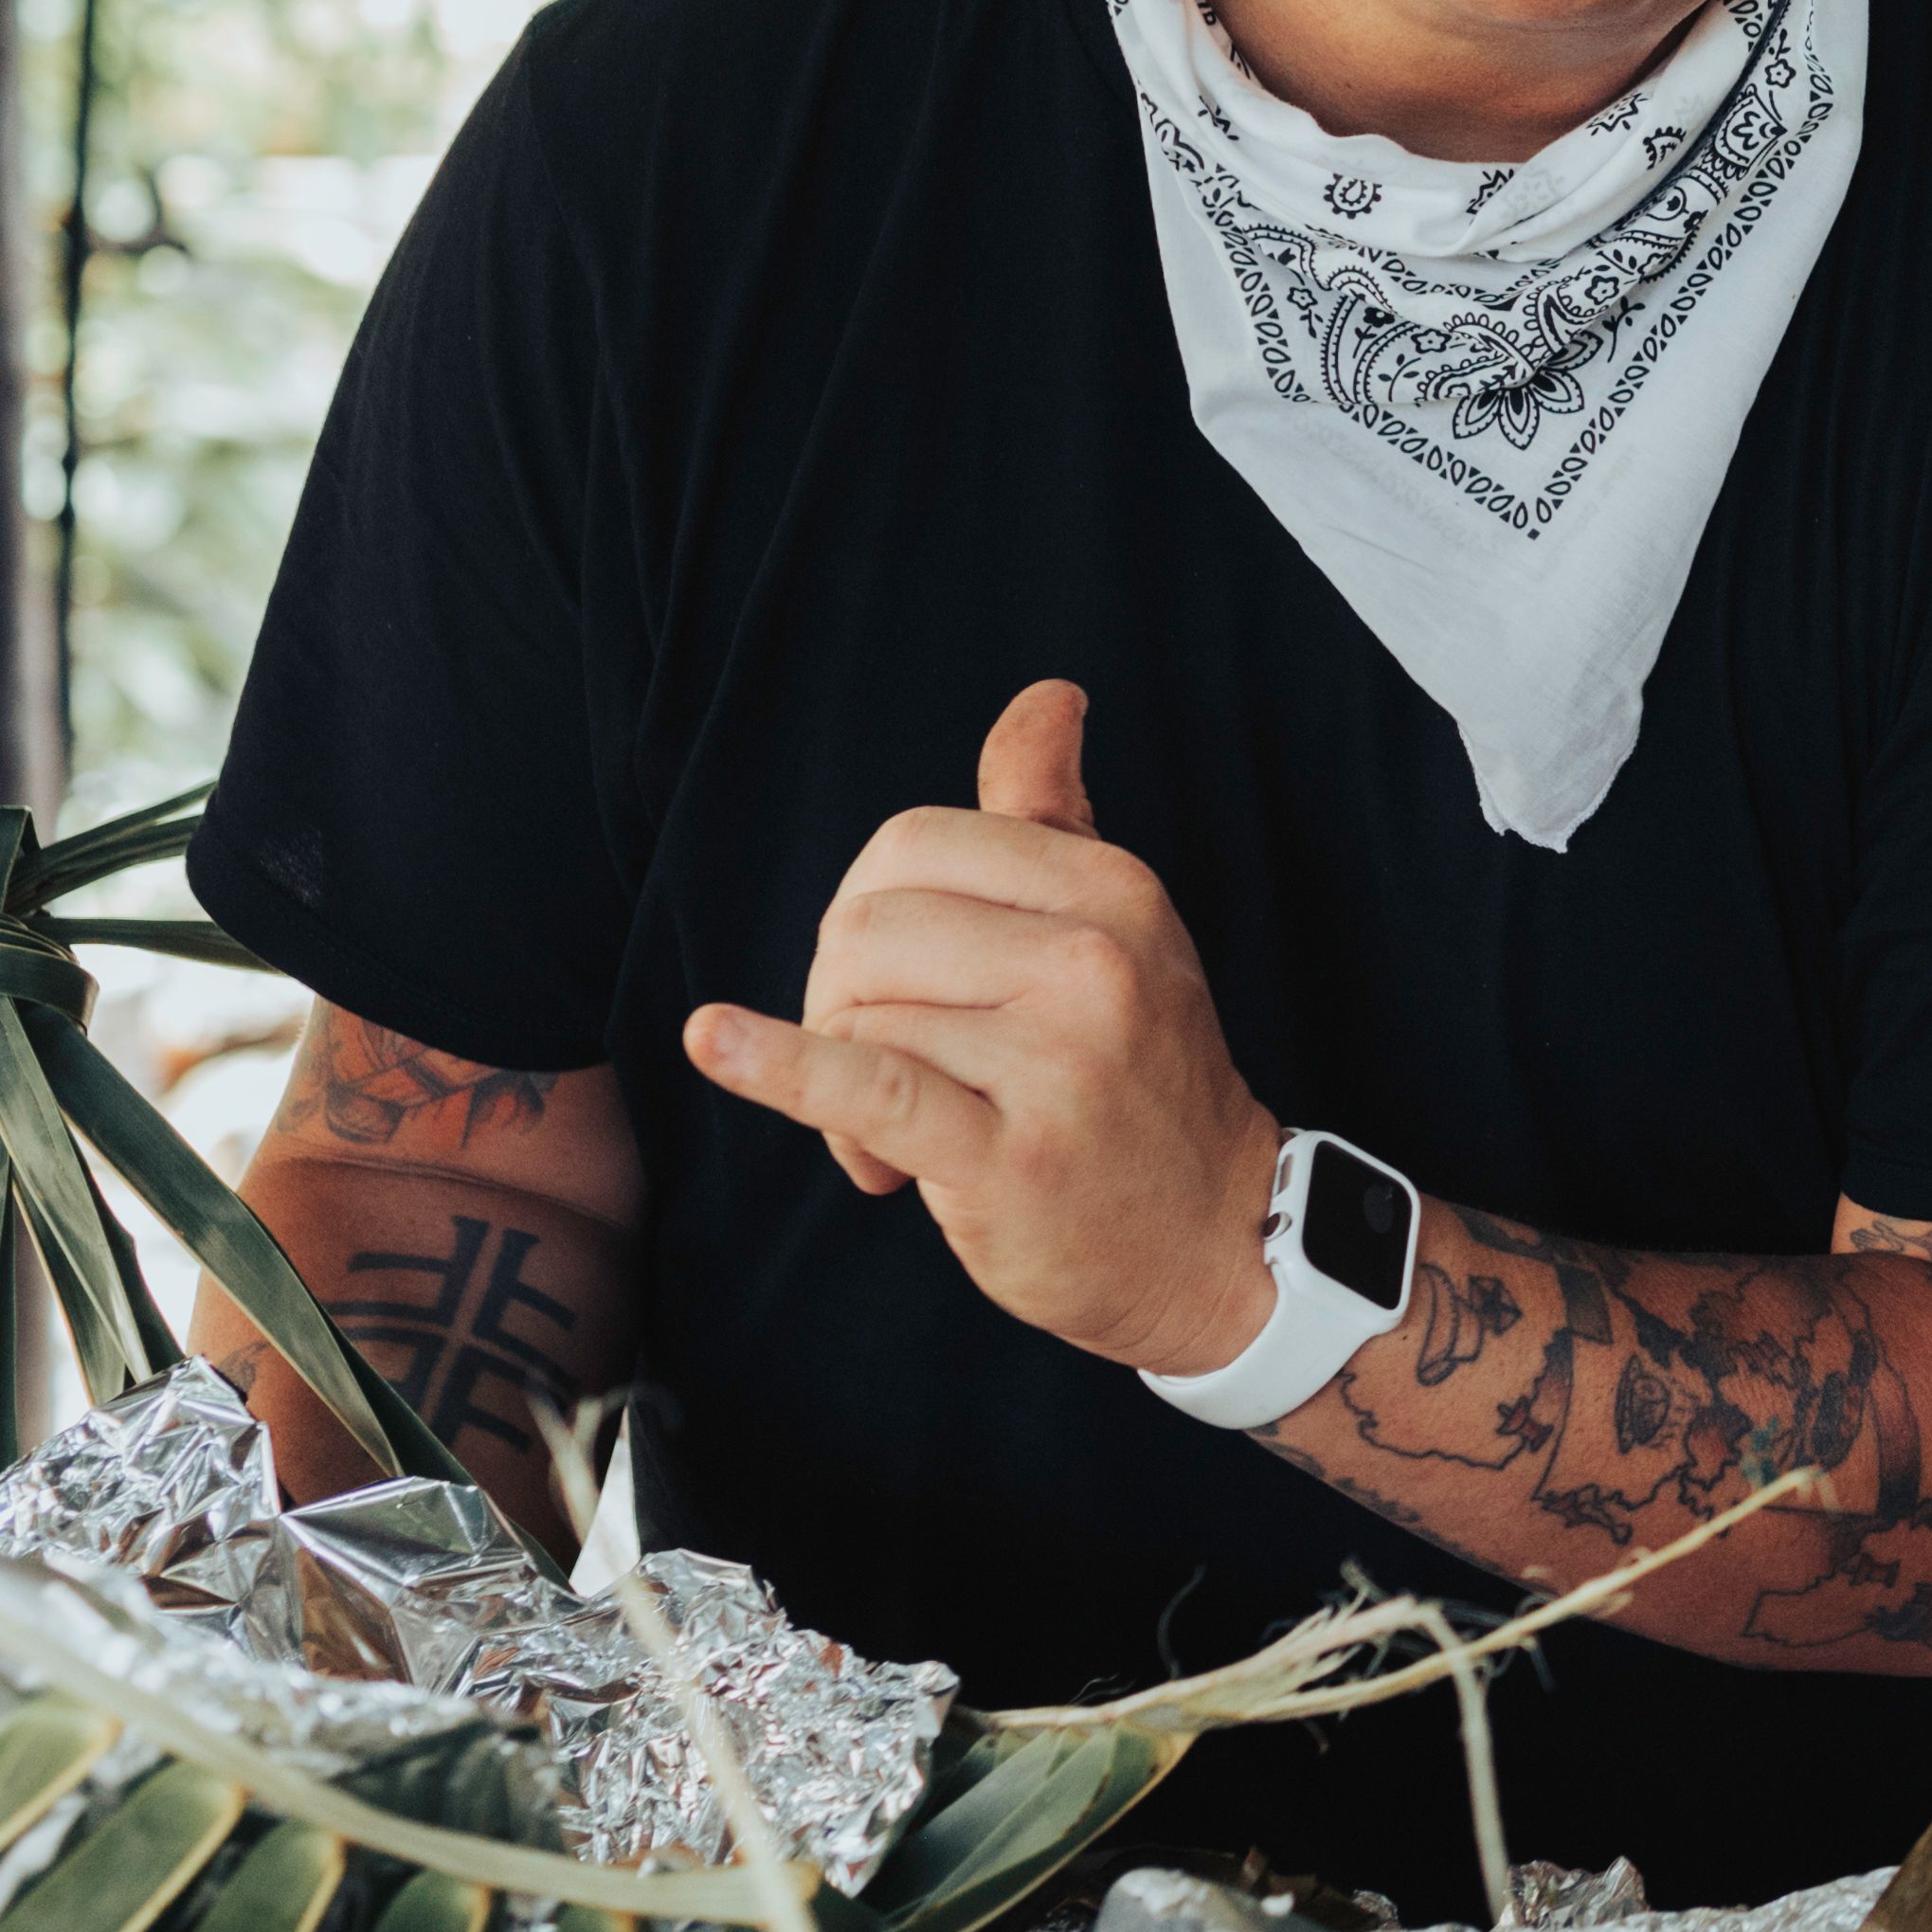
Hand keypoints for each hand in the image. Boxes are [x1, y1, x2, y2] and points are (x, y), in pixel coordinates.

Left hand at [681, 684, 1293, 1378]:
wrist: (1214, 1236)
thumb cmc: (1139, 1075)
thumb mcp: (1118, 928)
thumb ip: (1057, 815)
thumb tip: (1049, 696)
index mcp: (1114, 891)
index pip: (910, 846)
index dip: (869, 911)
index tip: (908, 987)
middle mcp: (1094, 961)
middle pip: (865, 925)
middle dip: (842, 996)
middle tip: (896, 1071)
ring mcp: (1056, 1059)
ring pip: (856, 1017)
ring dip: (841, 1090)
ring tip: (903, 1139)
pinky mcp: (1007, 1155)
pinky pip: (860, 1084)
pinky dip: (773, 1064)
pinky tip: (717, 1041)